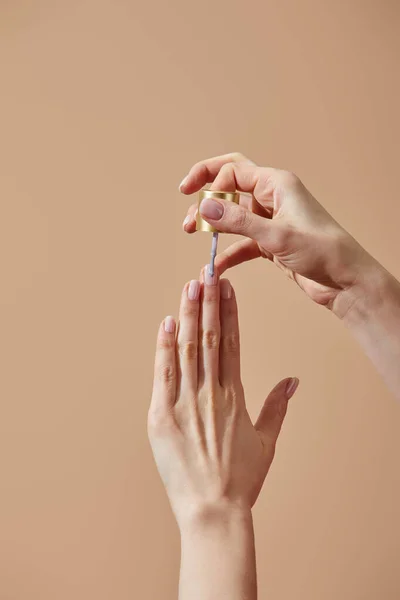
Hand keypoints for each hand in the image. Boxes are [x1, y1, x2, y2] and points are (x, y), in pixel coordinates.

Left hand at [148, 268, 298, 529]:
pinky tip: (166, 323)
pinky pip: (163, 375)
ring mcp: (184, 403)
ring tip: (189, 287)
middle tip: (206, 274)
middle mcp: (211, 393)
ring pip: (187, 350)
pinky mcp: (160, 417)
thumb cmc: (240, 479)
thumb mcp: (266, 441)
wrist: (213, 511)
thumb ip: (278, 406)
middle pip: (210, 338)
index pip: (233, 343)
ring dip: (189, 316)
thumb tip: (293, 380)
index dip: (230, 312)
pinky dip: (164, 348)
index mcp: (235, 396)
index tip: (228, 288)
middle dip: (208, 303)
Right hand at [180, 152, 376, 316]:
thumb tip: (204, 207)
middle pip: (229, 188)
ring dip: (213, 224)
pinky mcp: (270, 243)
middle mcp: (272, 198)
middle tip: (188, 217)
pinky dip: (227, 251)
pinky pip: (241, 242)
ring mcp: (270, 221)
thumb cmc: (321, 250)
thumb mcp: (276, 235)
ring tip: (193, 235)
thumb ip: (238, 221)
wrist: (345, 280)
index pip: (232, 171)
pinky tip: (216, 266)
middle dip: (206, 198)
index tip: (194, 201)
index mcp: (276, 184)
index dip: (209, 183)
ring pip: (233, 216)